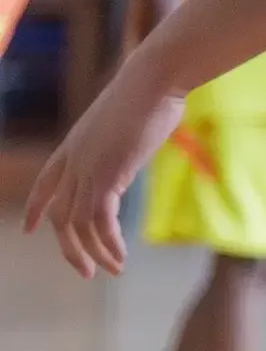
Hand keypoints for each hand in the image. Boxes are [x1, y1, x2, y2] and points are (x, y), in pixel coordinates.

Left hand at [24, 56, 183, 278]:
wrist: (153, 80)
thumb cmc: (149, 90)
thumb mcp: (124, 120)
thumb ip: (119, 140)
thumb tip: (136, 141)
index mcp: (74, 144)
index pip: (45, 182)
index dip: (35, 208)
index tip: (29, 229)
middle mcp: (74, 161)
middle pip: (60, 214)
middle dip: (69, 247)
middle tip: (84, 271)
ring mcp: (88, 169)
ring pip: (78, 225)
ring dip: (92, 253)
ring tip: (110, 270)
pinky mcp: (107, 177)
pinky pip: (100, 223)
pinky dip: (109, 245)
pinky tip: (122, 258)